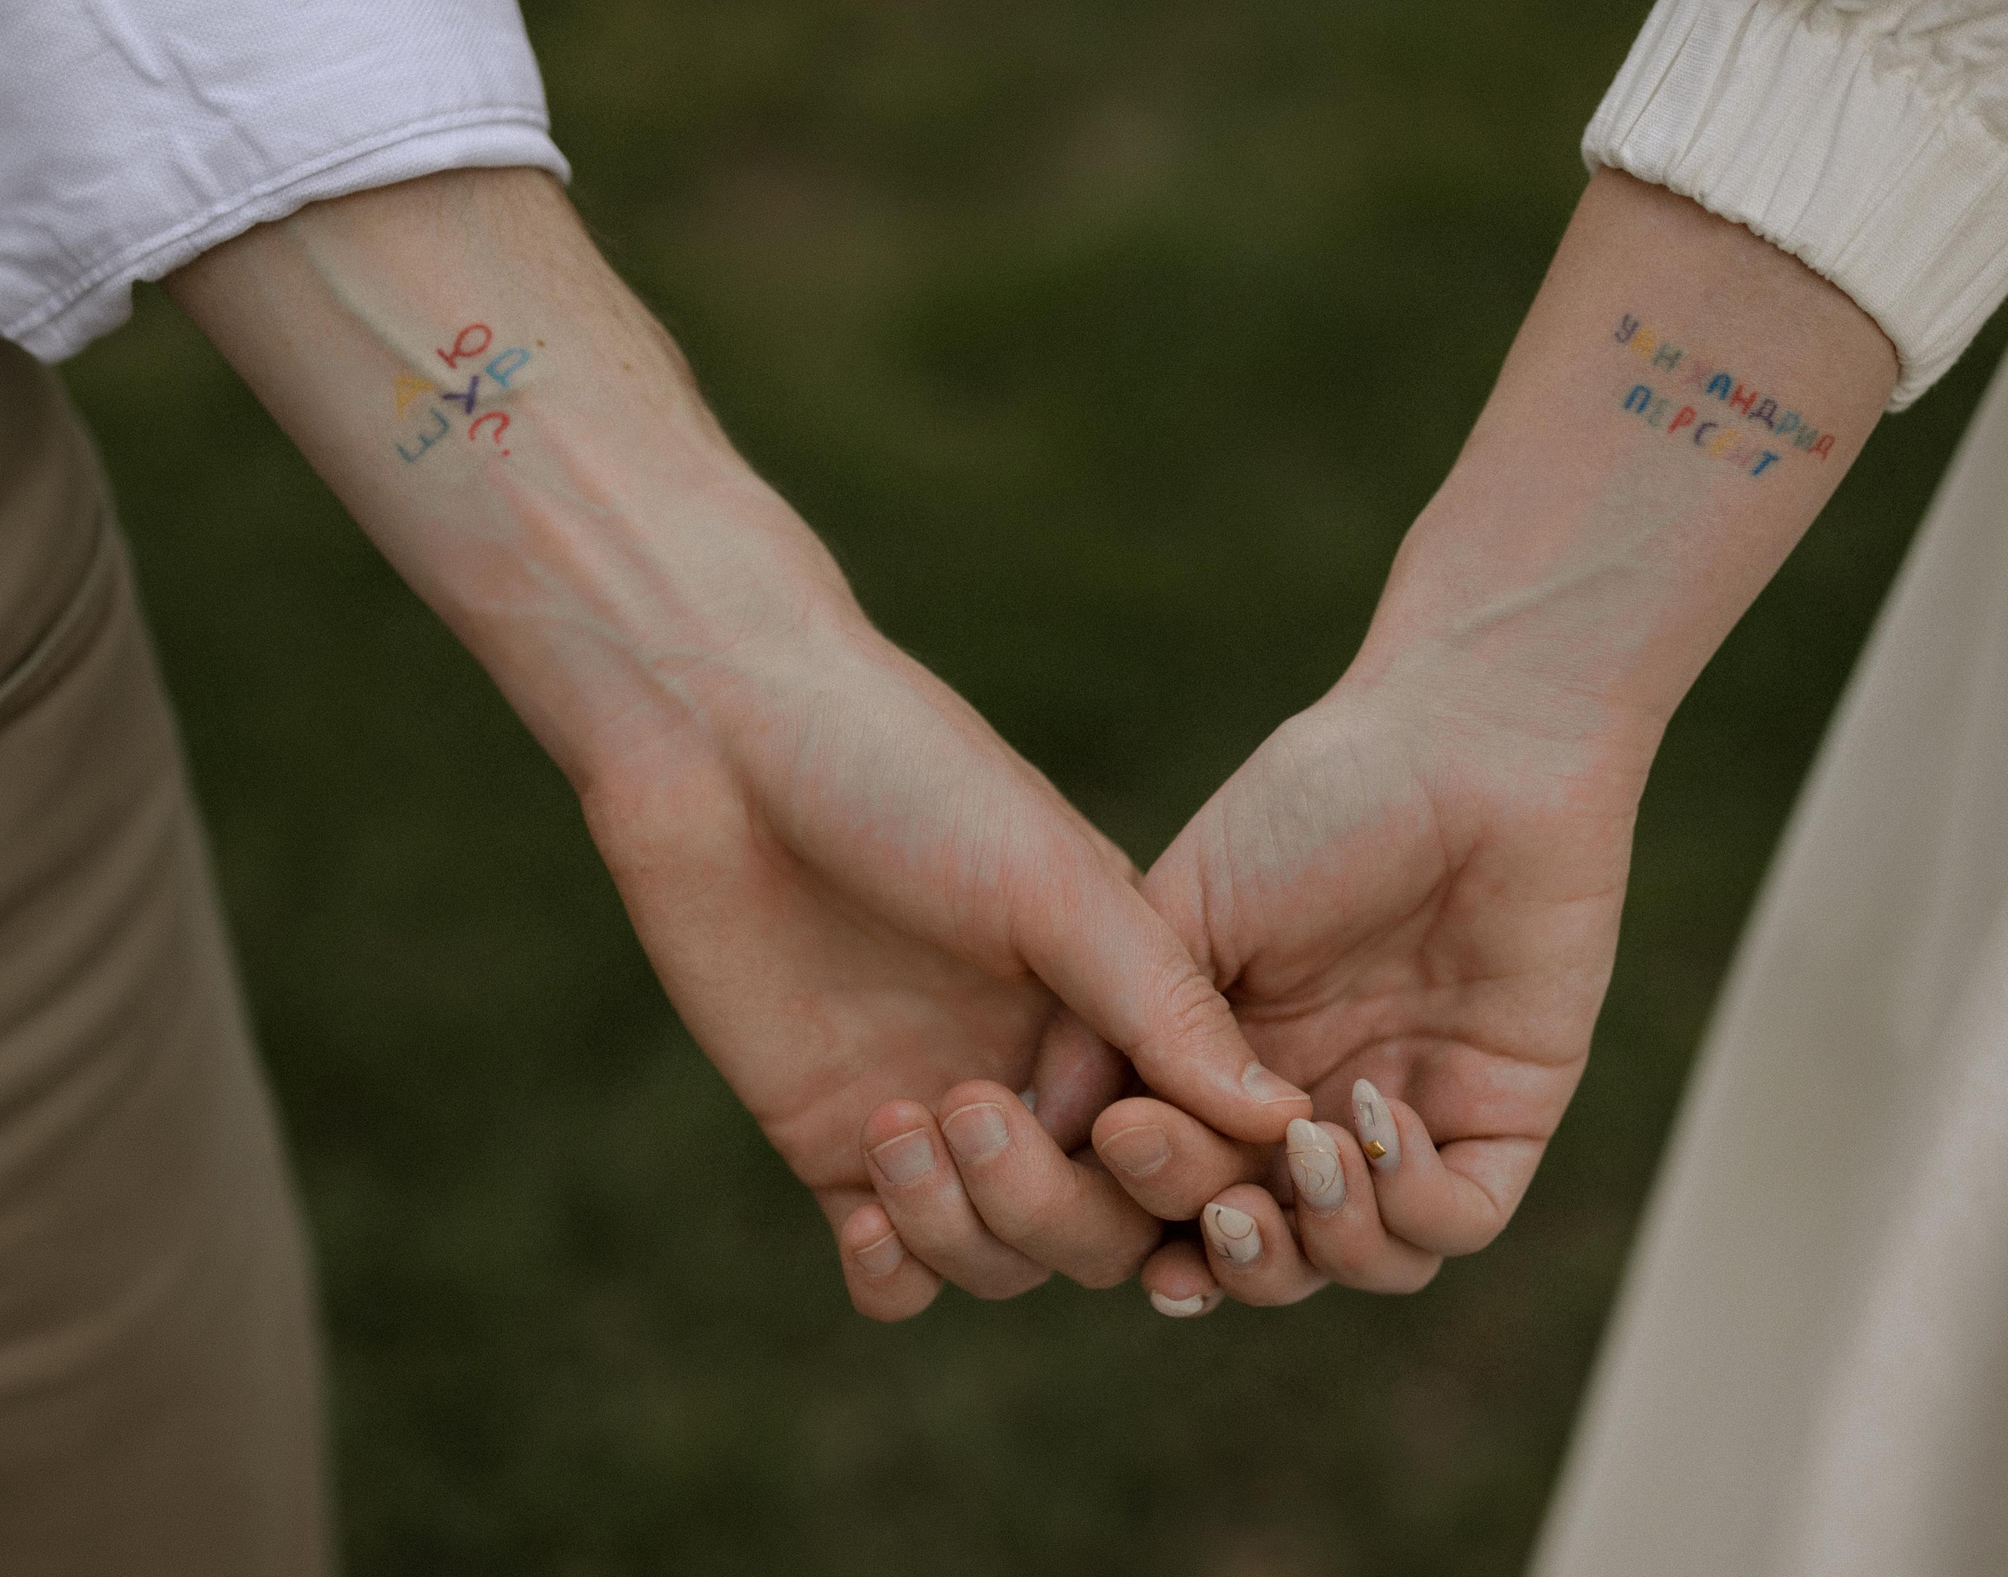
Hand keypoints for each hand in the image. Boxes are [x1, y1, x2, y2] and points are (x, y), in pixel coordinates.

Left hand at [578, 590, 1313, 1319]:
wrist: (721, 734)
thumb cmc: (907, 775)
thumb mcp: (1054, 882)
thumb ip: (1163, 1006)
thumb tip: (1286, 1122)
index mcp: (1121, 1005)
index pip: (1191, 1144)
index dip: (1175, 1171)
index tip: (1116, 1133)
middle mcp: (1044, 1071)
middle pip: (1099, 1224)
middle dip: (1047, 1203)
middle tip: (971, 1108)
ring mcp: (941, 1114)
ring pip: (999, 1257)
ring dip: (962, 1229)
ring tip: (898, 1126)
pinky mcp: (834, 1142)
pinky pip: (890, 1268)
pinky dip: (891, 1274)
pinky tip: (865, 1221)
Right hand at [852, 640, 1642, 1312]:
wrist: (1468, 741)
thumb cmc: (1318, 800)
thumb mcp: (1185, 908)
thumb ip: (1123, 1021)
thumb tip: (1047, 1129)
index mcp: (1227, 1071)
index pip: (1174, 1194)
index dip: (1140, 1210)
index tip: (1121, 1159)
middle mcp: (1314, 1109)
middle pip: (1262, 1253)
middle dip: (1229, 1248)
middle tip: (1218, 1194)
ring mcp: (1412, 1118)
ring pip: (1358, 1259)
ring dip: (1321, 1238)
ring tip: (1307, 1147)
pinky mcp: (1505, 1112)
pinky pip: (1457, 1221)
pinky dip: (1410, 1206)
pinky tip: (1381, 1116)